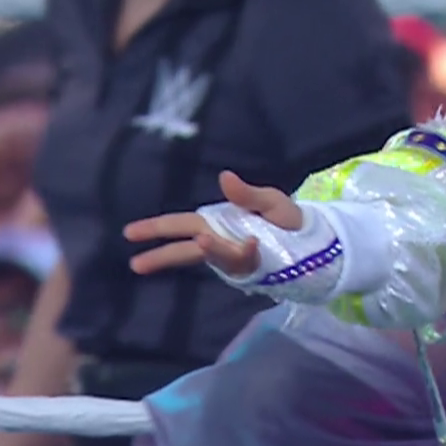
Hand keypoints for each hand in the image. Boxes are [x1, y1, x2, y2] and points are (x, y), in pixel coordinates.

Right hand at [124, 171, 302, 276]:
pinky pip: (245, 261)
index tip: (131, 233)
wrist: (314, 240)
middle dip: (161, 254)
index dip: (156, 228)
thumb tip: (224, 177)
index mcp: (218, 222)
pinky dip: (246, 252)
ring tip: (202, 242)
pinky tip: (251, 245)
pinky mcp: (252, 268)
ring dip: (210, 249)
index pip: (180, 224)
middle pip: (186, 249)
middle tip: (134, 264)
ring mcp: (235, 257)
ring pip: (215, 255)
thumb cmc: (286, 219)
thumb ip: (247, 194)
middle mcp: (221, 241)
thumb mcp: (269, 201)